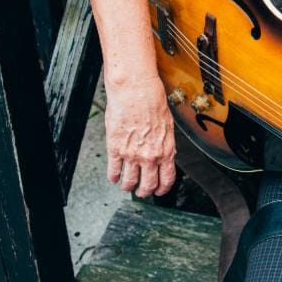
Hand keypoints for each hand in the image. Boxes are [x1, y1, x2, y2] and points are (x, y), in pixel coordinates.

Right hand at [104, 76, 176, 196]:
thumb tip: (166, 154)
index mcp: (165, 149)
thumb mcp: (167, 124)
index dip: (163, 189)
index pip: (167, 179)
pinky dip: (113, 176)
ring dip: (127, 186)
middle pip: (147, 185)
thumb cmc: (152, 100)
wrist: (134, 89)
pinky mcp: (115, 149)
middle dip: (145, 191)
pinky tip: (113, 177)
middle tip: (142, 192)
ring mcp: (131, 154)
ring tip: (126, 186)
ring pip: (129, 181)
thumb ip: (165, 142)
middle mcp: (150, 156)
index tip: (159, 191)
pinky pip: (113, 170)